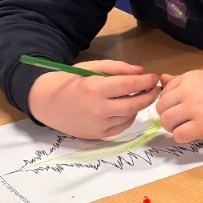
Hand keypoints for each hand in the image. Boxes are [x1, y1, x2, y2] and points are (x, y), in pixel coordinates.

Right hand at [27, 59, 159, 137]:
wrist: (46, 102)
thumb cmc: (70, 81)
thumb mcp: (91, 67)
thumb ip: (117, 68)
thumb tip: (141, 71)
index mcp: (95, 88)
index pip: (129, 85)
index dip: (146, 81)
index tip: (154, 77)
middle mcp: (98, 109)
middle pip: (134, 105)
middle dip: (149, 96)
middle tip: (156, 89)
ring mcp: (98, 124)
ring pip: (129, 116)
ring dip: (139, 106)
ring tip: (140, 96)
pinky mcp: (97, 135)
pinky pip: (121, 126)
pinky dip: (129, 117)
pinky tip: (127, 108)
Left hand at [156, 70, 202, 141]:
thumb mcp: (202, 79)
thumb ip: (180, 81)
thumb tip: (162, 79)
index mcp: (188, 79)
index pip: (164, 93)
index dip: (170, 103)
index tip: (180, 107)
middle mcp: (187, 92)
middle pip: (161, 108)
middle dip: (169, 115)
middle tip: (181, 119)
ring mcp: (194, 110)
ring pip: (166, 122)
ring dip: (173, 127)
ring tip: (186, 126)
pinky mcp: (201, 126)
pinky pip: (178, 135)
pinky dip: (181, 136)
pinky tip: (192, 133)